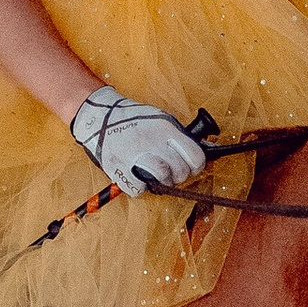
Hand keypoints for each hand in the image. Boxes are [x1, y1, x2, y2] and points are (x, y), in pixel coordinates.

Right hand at [69, 84, 208, 191]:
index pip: (194, 155)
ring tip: (159, 176)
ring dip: (164, 182)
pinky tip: (140, 177)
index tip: (193, 167)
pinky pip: (139, 188)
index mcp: (164, 128)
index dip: (197, 165)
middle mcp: (150, 141)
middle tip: (173, 172)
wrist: (100, 118)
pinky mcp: (118, 167)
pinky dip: (141, 187)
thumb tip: (207, 148)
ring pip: (162, 178)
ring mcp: (133, 155)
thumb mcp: (161, 119)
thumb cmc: (133, 119)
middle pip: (180, 170)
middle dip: (180, 175)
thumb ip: (180, 135)